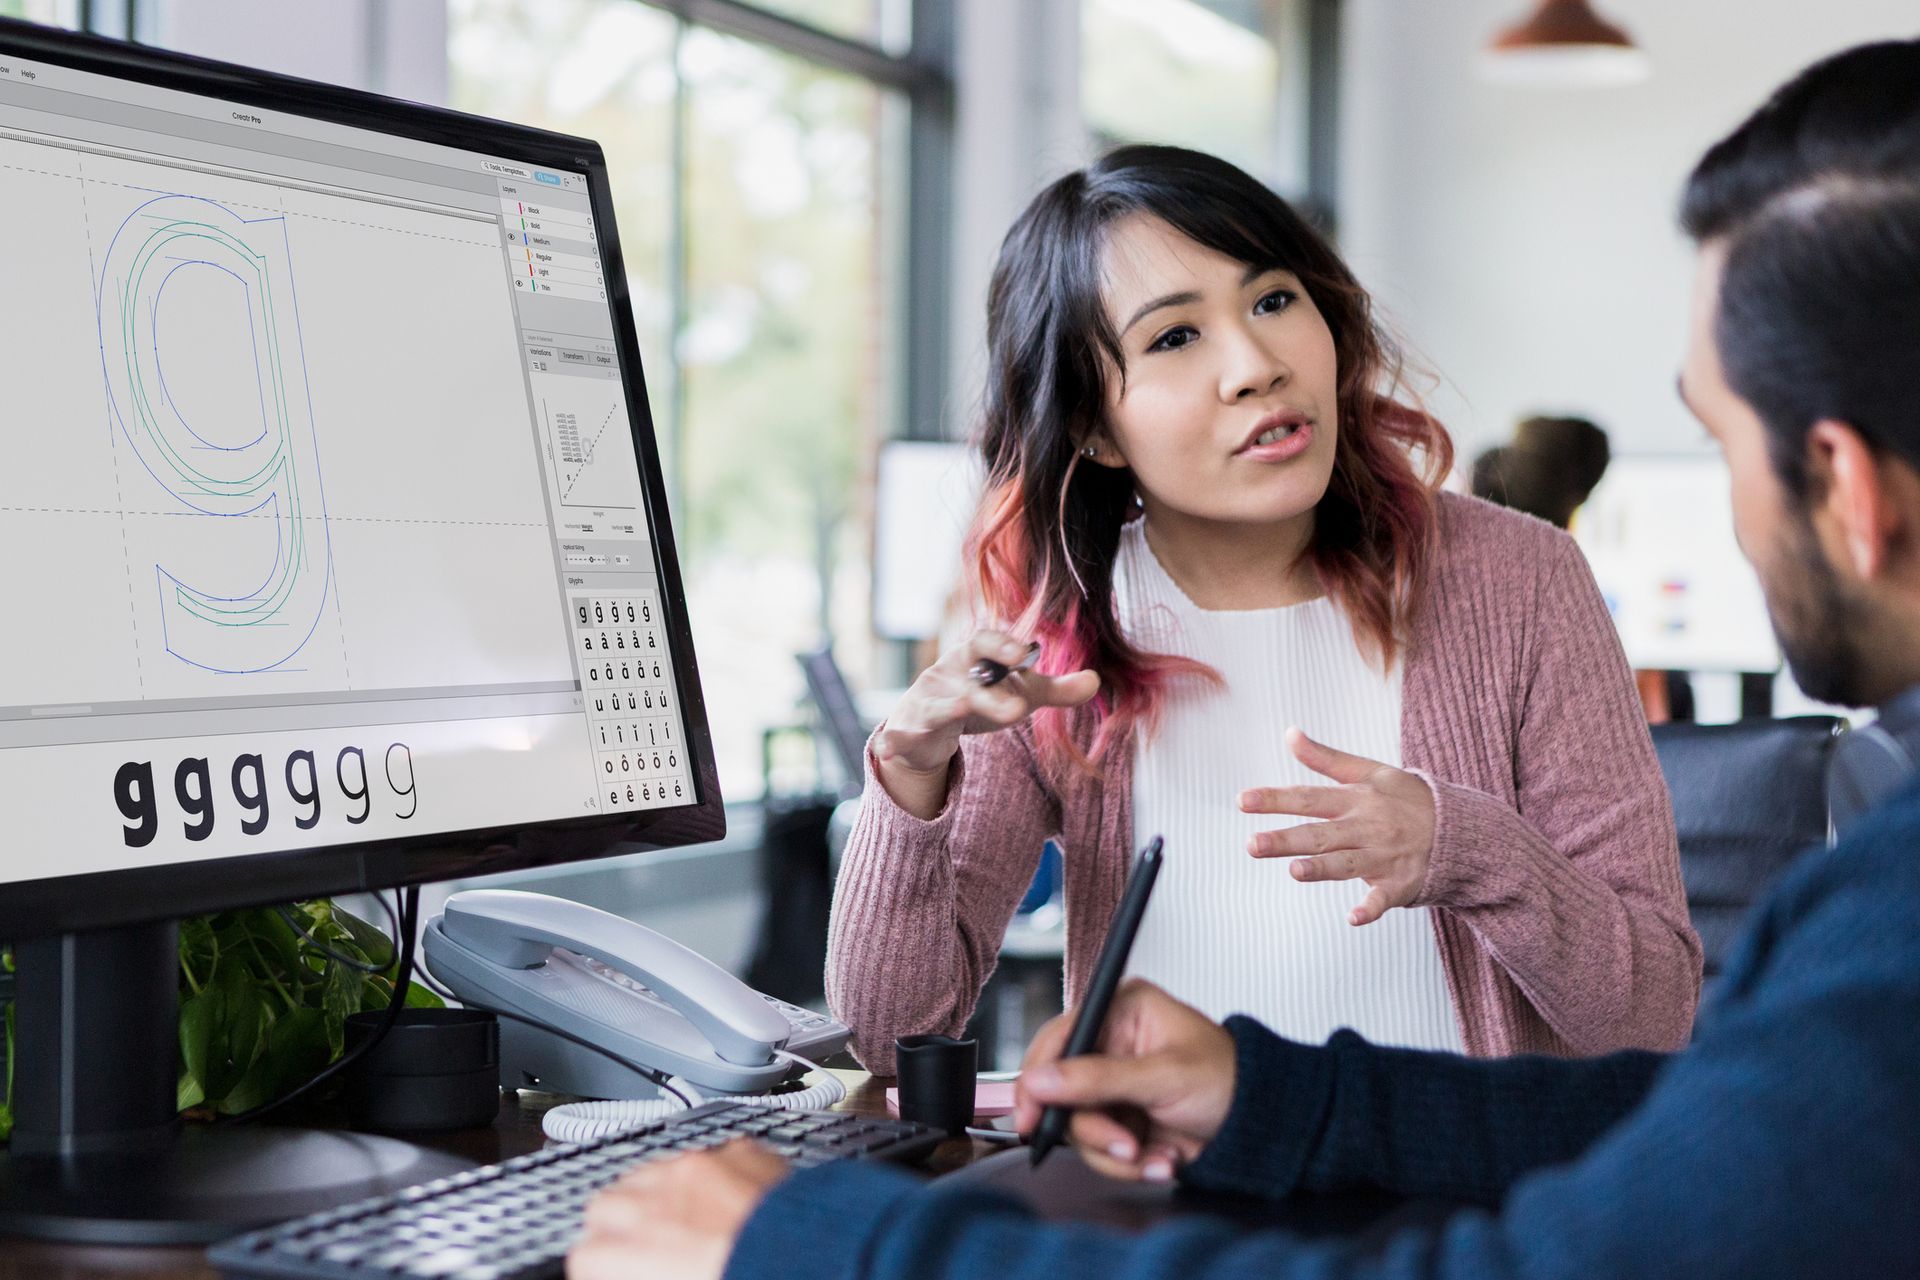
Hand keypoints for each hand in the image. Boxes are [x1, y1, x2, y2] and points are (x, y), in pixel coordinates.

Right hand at [568, 1140, 787, 1279]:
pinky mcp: (737, 1150)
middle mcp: (657, 1198)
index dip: (602, 1269)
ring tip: (686, 1225)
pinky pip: (707, 1158)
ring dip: (657, 1196)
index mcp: (636, 1249)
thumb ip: (652, 1275)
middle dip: (617, 1227)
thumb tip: (650, 1271)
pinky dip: (708, 1177)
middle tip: (643, 1251)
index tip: (614, 1275)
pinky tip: (730, 1203)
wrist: (822, 1260)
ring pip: (649, 1172)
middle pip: (604, 1205)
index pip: (586, 1254)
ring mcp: (696, 1166)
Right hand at [873, 630, 1098, 816]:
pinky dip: (891, 741)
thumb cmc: (976, 699)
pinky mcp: (906, 731)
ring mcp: (924, 703)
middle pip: (970, 684)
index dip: (1003, 645)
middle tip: (1021, 708)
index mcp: (971, 658)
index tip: (1027, 653)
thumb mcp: (1017, 694)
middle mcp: (945, 676)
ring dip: (947, 711)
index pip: (985, 642)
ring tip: (961, 710)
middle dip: (990, 694)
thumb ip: (1056, 690)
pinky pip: (897, 735)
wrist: (927, 725)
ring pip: (937, 708)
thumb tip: (1095, 680)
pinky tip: (887, 747)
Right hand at [1013, 979, 1235, 1183]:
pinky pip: (1100, 1150)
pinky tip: (1161, 1159)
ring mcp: (1114, 1088)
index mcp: (1121, 1011)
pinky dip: (1129, 1164)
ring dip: (1115, 1152)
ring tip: (1152, 1154)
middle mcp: (1111, 1046)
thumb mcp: (1165, 1077)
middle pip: (1063, 1092)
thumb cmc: (1230, 1080)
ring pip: (1079, 1128)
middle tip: (1124, 1144)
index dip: (1038, 1078)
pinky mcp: (1121, 1121)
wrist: (1262, 1127)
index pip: (1059, 1039)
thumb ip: (1099, 1079)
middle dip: (1094, 1128)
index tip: (1030, 1115)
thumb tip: (1042, 1080)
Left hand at [1240, 726, 1435, 926]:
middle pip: (1321, 834)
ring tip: (1294, 870)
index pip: (1309, 798)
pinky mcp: (1400, 884)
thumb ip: (1326, 758)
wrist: (1461, 830)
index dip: (1275, 799)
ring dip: (1323, 868)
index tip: (1242, 801)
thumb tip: (1289, 734)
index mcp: (1358, 799)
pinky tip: (1353, 917)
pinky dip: (1371, 908)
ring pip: (1348, 864)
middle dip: (1286, 839)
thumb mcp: (1371, 771)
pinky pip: (1383, 899)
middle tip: (1251, 844)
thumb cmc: (1408, 799)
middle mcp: (1368, 828)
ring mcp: (1384, 857)